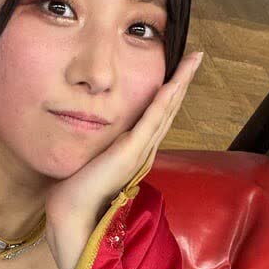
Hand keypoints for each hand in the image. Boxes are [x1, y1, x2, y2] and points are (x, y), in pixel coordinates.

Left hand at [45, 49, 203, 268]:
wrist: (72, 212)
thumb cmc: (77, 188)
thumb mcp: (95, 158)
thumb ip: (105, 147)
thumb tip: (102, 135)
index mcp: (137, 150)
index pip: (159, 114)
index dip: (171, 91)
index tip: (180, 70)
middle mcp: (144, 149)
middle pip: (169, 108)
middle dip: (183, 80)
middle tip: (196, 56)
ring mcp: (140, 150)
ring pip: (166, 110)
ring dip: (180, 83)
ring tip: (193, 61)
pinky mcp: (130, 152)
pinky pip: (151, 121)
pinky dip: (163, 101)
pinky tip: (172, 84)